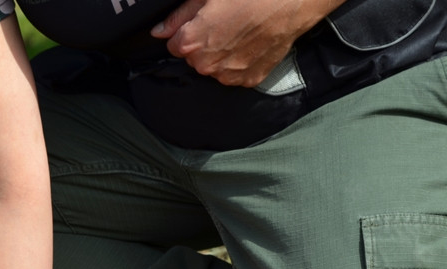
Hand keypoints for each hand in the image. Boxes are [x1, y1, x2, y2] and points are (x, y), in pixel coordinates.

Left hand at [150, 0, 343, 86]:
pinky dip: (239, 62)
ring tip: (241, 32)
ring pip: (214, 67)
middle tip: (226, 24)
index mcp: (190, 44)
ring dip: (221, 55)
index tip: (203, 21)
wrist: (291, 3)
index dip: (188, 32)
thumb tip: (158, 32)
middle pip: (194, 59)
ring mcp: (227, 76)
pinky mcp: (247, 80)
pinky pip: (234, 74)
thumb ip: (179, 17)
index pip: (174, 45)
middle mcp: (205, 66)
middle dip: (204, 44)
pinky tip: (251, 44)